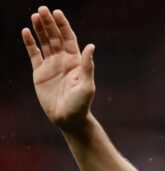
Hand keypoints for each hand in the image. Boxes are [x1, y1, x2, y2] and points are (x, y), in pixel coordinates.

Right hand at [22, 6, 95, 131]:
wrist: (68, 119)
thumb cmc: (81, 104)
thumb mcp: (86, 85)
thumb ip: (87, 66)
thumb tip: (91, 46)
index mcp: (76, 61)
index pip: (68, 38)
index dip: (63, 25)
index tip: (57, 13)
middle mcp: (63, 60)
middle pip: (55, 37)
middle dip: (49, 23)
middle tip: (42, 9)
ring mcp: (51, 65)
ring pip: (44, 43)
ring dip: (40, 29)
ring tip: (35, 16)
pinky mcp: (40, 72)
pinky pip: (33, 54)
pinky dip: (30, 43)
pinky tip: (25, 32)